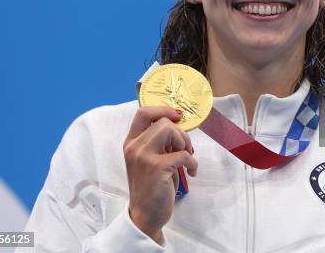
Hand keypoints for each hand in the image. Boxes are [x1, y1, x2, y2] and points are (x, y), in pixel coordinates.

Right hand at [123, 106, 196, 242]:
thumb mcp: (150, 160)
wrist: (145, 216)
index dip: (163, 109)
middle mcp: (134, 147)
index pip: (143, 113)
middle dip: (180, 133)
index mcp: (131, 143)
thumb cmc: (151, 187)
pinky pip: (183, 154)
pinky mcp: (156, 167)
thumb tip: (178, 125)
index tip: (177, 116)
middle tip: (185, 148)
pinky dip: (193, 162)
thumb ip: (159, 143)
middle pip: (163, 121)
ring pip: (170, 131)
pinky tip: (191, 172)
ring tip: (187, 157)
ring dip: (184, 142)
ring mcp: (143, 156)